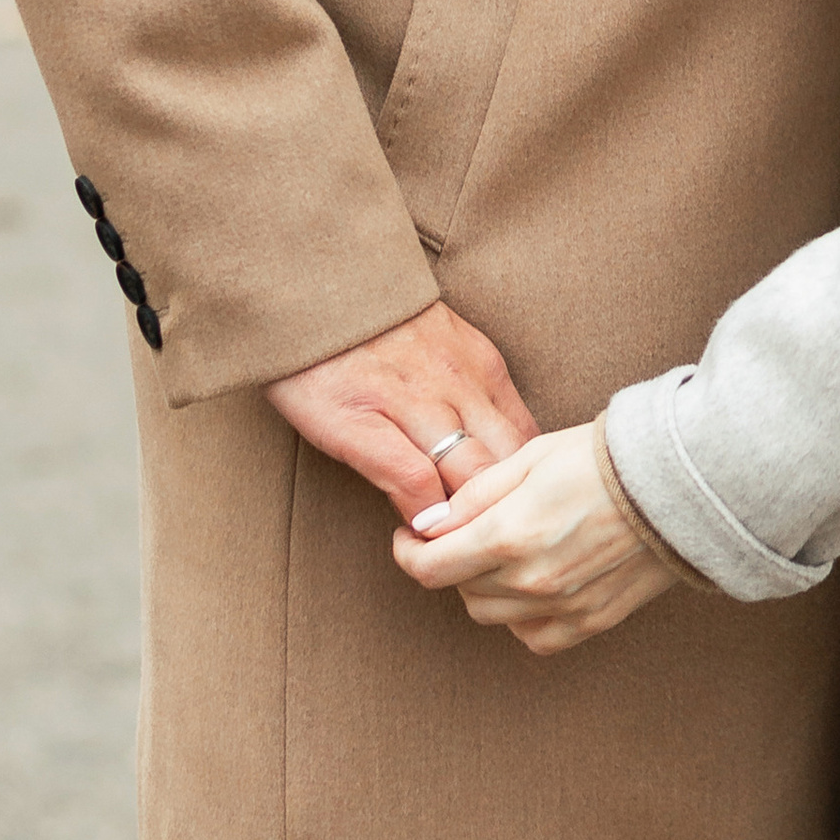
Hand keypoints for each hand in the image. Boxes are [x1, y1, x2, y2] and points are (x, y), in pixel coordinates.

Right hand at [267, 299, 539, 526]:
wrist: (310, 284)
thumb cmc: (378, 327)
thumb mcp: (447, 348)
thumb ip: (474, 398)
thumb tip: (499, 462)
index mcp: (483, 369)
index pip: (529, 444)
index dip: (529, 490)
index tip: (520, 520)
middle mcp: (458, 384)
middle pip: (509, 468)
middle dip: (509, 515)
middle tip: (499, 551)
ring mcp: (412, 401)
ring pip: (468, 478)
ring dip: (468, 524)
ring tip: (463, 555)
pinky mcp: (362, 420)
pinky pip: (411, 478)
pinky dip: (421, 512)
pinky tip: (419, 533)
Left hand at [391, 424, 674, 654]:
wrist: (684, 482)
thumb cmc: (607, 458)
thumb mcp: (531, 458)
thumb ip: (475, 495)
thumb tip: (431, 524)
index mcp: (510, 535)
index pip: (429, 567)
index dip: (409, 551)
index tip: (412, 537)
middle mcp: (532, 581)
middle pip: (460, 591)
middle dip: (452, 562)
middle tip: (467, 533)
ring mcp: (564, 607)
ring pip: (492, 617)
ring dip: (485, 588)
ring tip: (506, 553)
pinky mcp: (593, 621)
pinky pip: (534, 636)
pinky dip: (522, 617)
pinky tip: (535, 584)